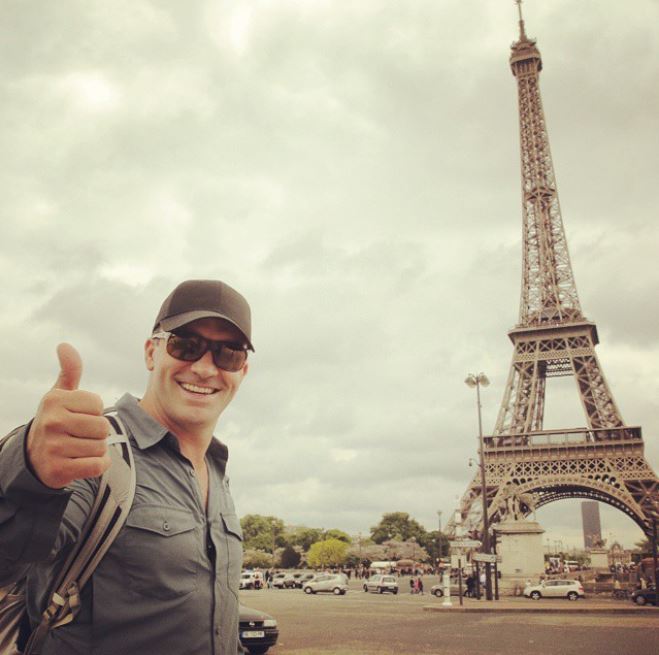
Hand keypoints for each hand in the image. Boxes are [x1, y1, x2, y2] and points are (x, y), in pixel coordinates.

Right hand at [26, 344, 110, 488]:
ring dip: (96, 450)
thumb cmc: (56, 420)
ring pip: (101, 447)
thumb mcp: (59, 394)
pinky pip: (98, 466)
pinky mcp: (59, 470)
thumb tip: (64, 345)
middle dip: (97, 432)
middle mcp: (52, 422)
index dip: (94, 412)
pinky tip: (83, 462)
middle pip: (103, 426)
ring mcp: (54, 448)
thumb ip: (69, 371)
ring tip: (78, 448)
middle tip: (80, 435)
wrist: (34, 459)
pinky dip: (98, 466)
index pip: (98, 404)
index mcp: (54, 401)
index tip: (78, 416)